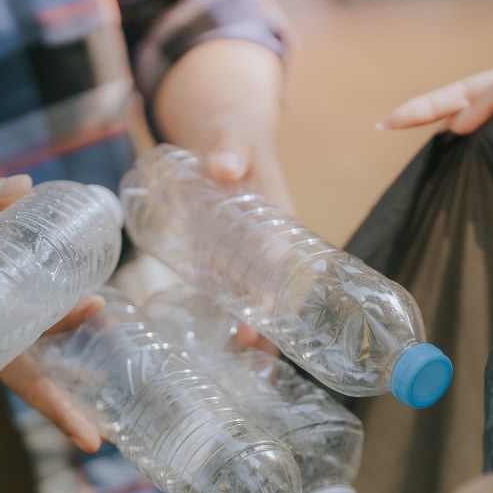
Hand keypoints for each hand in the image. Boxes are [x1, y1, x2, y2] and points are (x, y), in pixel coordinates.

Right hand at [0, 175, 106, 450]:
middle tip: (103, 430)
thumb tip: (22, 186)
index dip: (59, 406)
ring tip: (106, 352)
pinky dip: (53, 330)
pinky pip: (25, 335)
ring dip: (67, 358)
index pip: (25, 380)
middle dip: (69, 403)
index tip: (90, 439)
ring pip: (36, 357)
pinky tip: (83, 315)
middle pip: (37, 380)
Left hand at [156, 37, 288, 353]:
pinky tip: (212, 337)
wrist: (225, 133)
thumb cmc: (235, 135)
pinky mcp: (220, 253)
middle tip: (252, 350)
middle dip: (265, 319)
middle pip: (270, 287)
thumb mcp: (235, 137)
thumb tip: (224, 165)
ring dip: (248, 323)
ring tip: (242, 358)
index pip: (281, 260)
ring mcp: (242, 251)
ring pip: (249, 293)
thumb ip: (230, 149)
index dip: (273, 290)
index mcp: (278, 216)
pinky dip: (220, 310)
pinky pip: (223, 286)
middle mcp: (265, 240)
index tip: (261, 316)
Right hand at [379, 30, 492, 166]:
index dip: (422, 109)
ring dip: (467, 162)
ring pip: (490, 157)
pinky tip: (482, 188)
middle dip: (432, 133)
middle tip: (390, 137)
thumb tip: (457, 130)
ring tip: (437, 172)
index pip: (456, 98)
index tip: (385, 122)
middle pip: (465, 129)